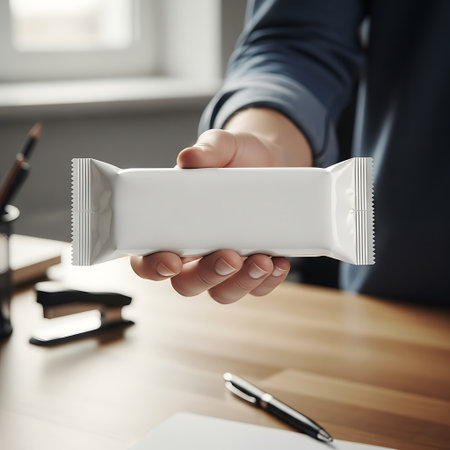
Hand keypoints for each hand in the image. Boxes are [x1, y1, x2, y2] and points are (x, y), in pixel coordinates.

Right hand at [131, 108, 311, 302]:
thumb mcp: (223, 146)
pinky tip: (280, 262)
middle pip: (186, 284)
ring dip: (241, 284)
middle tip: (230, 256)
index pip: (147, 257)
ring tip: (263, 261)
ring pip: (222, 292)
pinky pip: (257, 288)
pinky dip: (268, 281)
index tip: (172, 261)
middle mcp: (195, 251)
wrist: (272, 160)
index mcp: (173, 226)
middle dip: (207, 276)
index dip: (152, 267)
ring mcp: (224, 261)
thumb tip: (190, 157)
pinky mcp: (253, 265)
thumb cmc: (236, 156)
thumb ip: (208, 149)